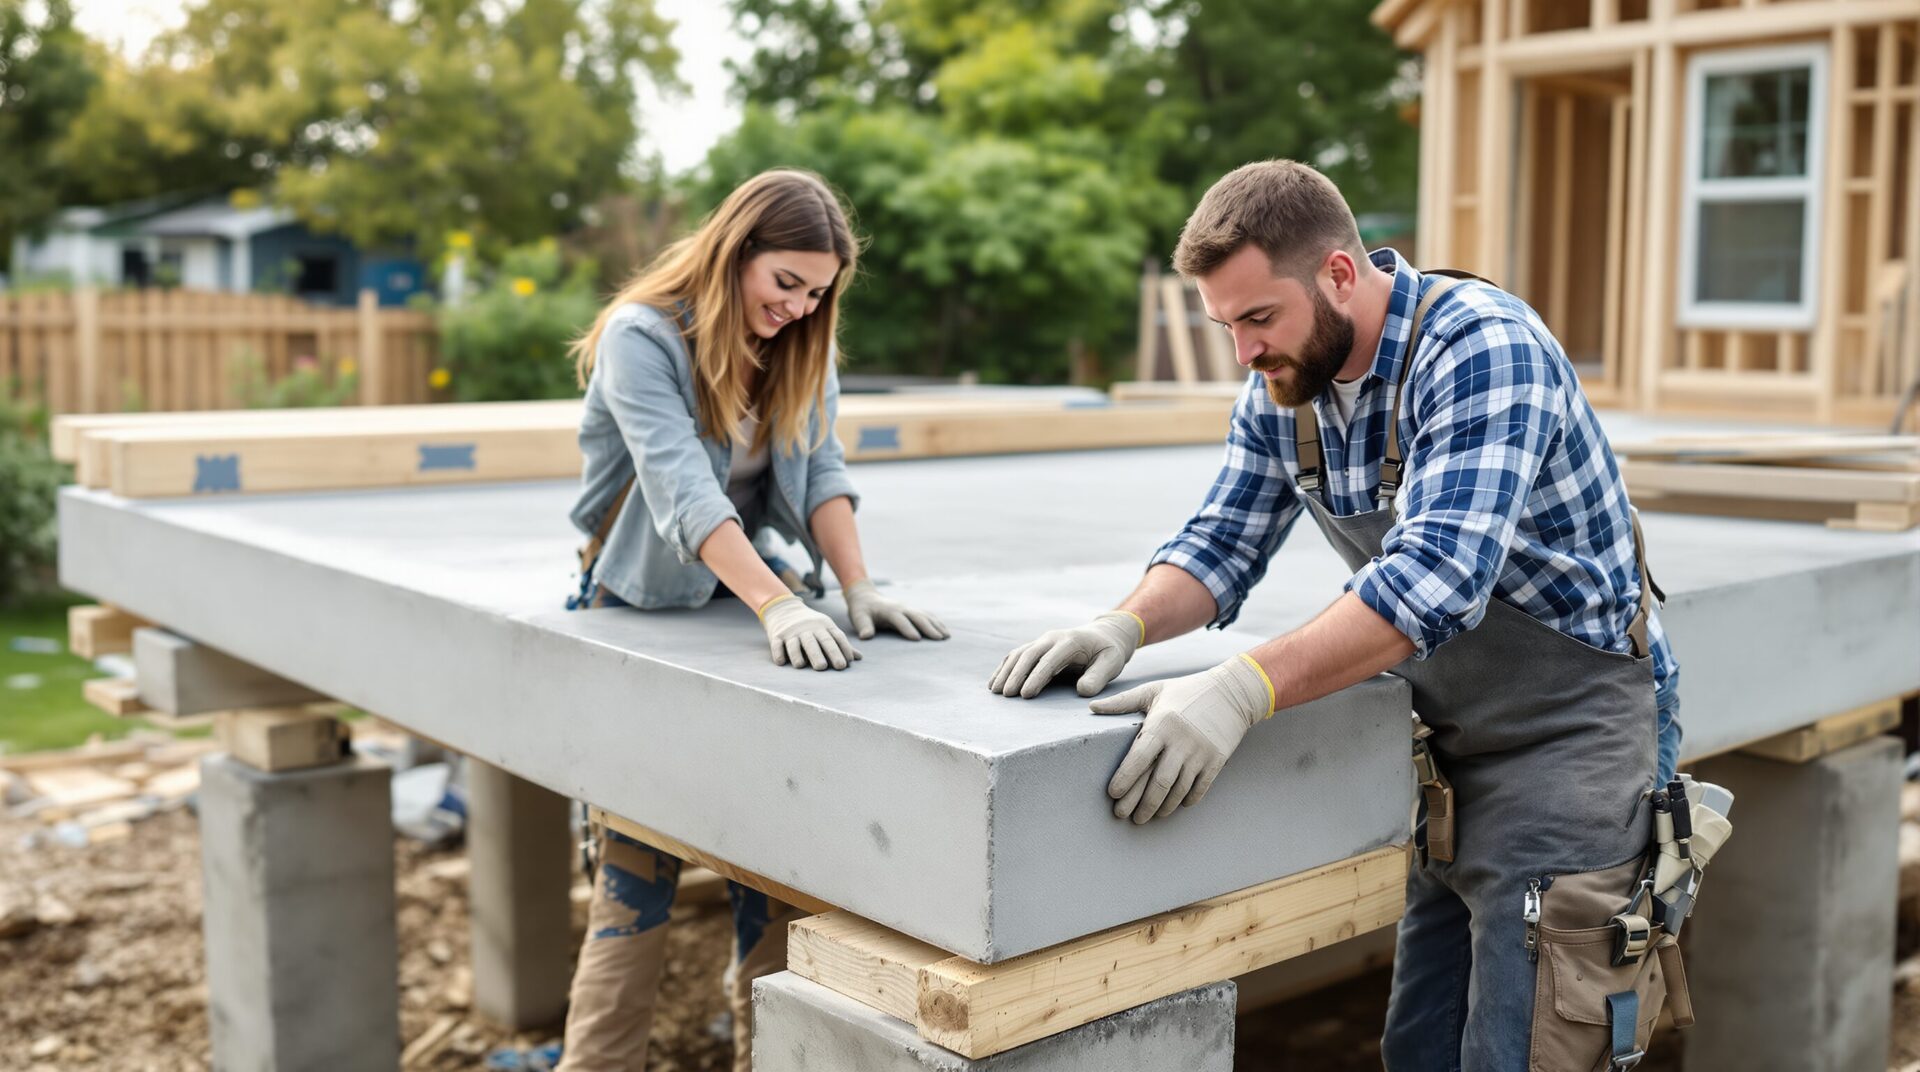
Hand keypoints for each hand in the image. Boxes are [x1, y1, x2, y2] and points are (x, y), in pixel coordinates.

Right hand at [759, 594, 860, 670]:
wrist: (784, 609)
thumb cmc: (812, 626)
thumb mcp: (826, 629)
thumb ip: (840, 644)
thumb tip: (860, 658)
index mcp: (823, 626)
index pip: (835, 637)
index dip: (842, 649)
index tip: (847, 663)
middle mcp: (808, 629)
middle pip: (815, 642)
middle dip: (820, 653)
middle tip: (824, 667)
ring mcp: (791, 632)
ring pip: (794, 643)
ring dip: (797, 654)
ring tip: (801, 666)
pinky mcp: (777, 636)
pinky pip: (777, 644)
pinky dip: (778, 652)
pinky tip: (781, 662)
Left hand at [843, 579, 949, 641]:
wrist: (865, 596)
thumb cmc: (862, 610)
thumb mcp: (859, 617)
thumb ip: (863, 626)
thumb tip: (866, 636)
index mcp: (889, 610)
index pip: (900, 620)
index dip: (908, 629)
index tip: (917, 639)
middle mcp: (901, 608)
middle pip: (917, 617)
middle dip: (929, 628)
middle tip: (939, 639)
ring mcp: (908, 608)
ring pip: (925, 616)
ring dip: (936, 625)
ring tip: (946, 636)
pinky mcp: (911, 610)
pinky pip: (926, 615)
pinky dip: (936, 622)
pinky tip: (944, 630)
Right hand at [989, 611, 1143, 697]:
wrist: (1103, 635)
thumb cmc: (1108, 652)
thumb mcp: (1111, 663)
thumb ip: (1098, 677)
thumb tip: (1082, 691)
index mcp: (1071, 641)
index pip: (1050, 660)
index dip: (1037, 677)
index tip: (1026, 694)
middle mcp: (1052, 638)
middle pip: (1029, 655)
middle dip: (1016, 675)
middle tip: (1007, 695)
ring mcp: (1042, 641)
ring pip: (1019, 654)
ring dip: (1006, 671)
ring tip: (995, 691)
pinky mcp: (1036, 646)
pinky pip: (1016, 655)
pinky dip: (1004, 668)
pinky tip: (994, 682)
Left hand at [1090, 655, 1273, 823]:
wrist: (1232, 692)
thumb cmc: (1186, 691)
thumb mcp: (1154, 690)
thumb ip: (1122, 702)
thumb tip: (1091, 708)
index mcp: (1162, 724)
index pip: (1139, 757)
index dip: (1125, 779)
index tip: (1113, 794)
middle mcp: (1181, 741)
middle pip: (1159, 782)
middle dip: (1140, 803)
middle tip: (1124, 816)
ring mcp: (1201, 753)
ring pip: (1178, 790)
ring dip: (1161, 807)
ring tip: (1147, 816)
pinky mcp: (1217, 760)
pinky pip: (1200, 788)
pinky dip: (1186, 800)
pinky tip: (1174, 806)